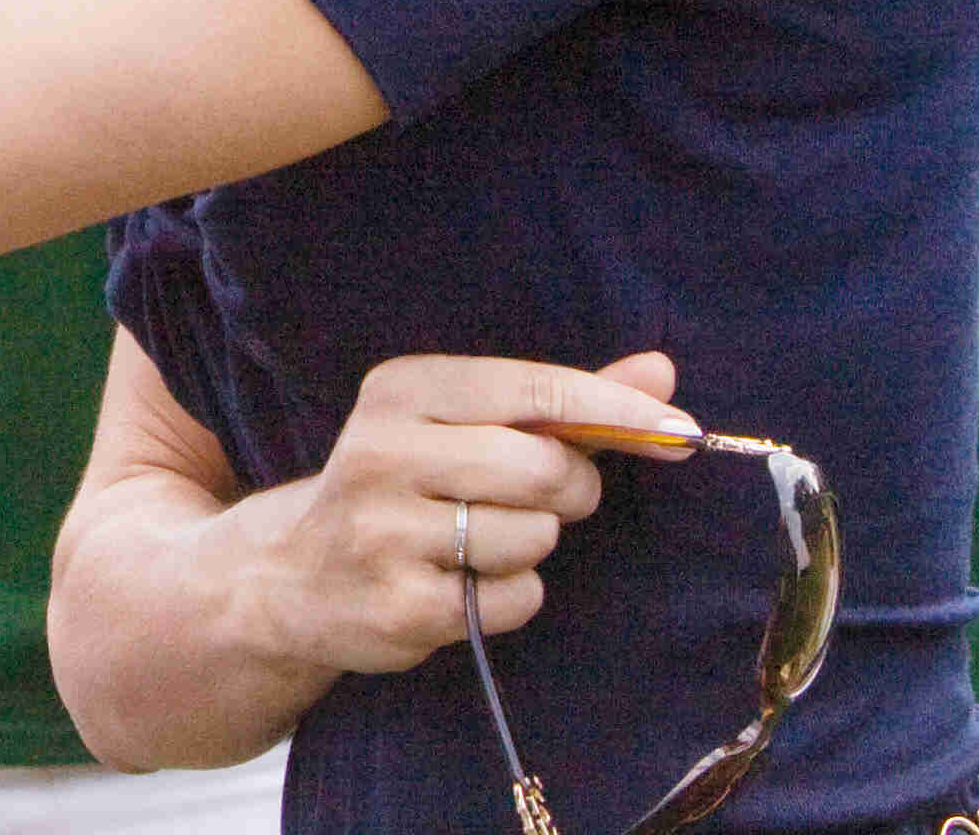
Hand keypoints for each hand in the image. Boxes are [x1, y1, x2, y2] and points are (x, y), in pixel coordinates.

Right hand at [253, 350, 687, 675]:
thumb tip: (662, 373)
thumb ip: (560, 402)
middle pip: (544, 468)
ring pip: (533, 537)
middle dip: (571, 489)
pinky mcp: (400, 605)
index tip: (683, 430)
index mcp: (400, 390)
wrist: (295, 575)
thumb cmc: (404, 487)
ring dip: (534, 546)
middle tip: (549, 497)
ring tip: (483, 541)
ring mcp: (385, 532)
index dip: (618, 411)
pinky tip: (466, 583)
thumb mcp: (460, 425)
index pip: (535, 389)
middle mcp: (382, 452)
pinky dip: (514, 596)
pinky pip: (515, 599)